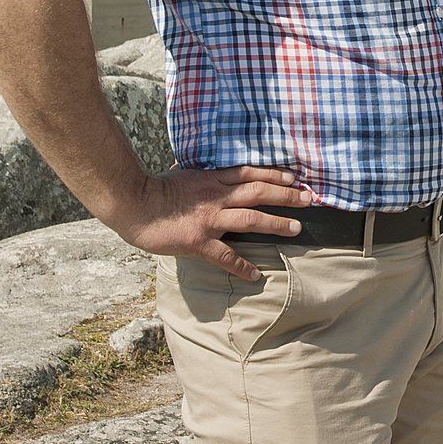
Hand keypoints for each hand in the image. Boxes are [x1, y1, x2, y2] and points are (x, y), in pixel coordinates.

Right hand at [107, 166, 310, 279]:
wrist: (133, 203)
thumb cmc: (155, 188)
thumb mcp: (183, 173)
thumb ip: (201, 174)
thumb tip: (209, 169)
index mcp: (212, 179)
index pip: (250, 173)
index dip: (274, 175)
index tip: (293, 177)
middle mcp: (216, 197)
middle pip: (259, 192)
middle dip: (286, 195)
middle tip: (309, 199)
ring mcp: (209, 219)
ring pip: (251, 219)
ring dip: (276, 223)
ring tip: (297, 229)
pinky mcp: (199, 241)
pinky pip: (226, 256)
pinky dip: (243, 266)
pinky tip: (257, 274)